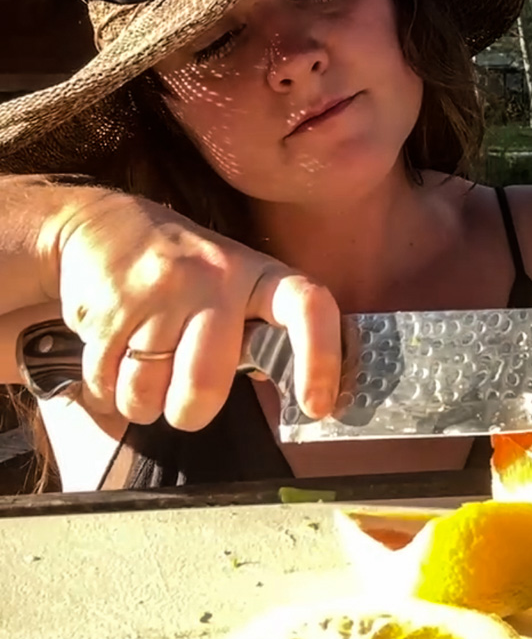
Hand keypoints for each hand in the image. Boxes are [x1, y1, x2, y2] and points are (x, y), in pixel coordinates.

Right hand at [52, 192, 340, 428]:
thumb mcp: (236, 287)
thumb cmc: (186, 274)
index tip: (317, 406)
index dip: (320, 358)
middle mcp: (212, 278)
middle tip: (185, 398)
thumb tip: (299, 403)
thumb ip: (262, 338)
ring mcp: (158, 291)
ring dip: (142, 400)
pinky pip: (104, 386)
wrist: (105, 226)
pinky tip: (113, 357)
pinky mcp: (108, 307)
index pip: (307, 307)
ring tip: (144, 365)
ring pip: (146, 393)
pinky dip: (106, 389)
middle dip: (190, 412)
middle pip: (205, 385)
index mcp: (257, 275)